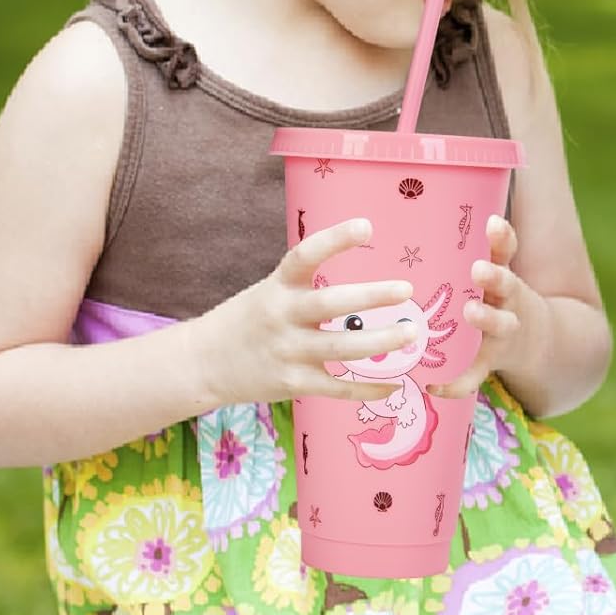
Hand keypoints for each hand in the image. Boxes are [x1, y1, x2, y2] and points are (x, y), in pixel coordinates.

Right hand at [200, 218, 418, 406]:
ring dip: (380, 343)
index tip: (367, 226)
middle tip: (406, 290)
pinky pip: (338, 388)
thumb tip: (366, 283)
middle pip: (331, 303)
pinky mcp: (293, 383)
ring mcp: (288, 351)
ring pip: (342, 348)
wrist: (204, 363)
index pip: (307, 254)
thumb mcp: (272, 290)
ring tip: (411, 334)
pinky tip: (395, 383)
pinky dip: (369, 388)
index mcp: (280, 285)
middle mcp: (283, 315)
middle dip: (371, 296)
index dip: (336, 239)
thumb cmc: (251, 319)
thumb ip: (309, 284)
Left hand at [430, 215, 549, 399]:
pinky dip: (456, 383)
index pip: (507, 251)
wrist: (533, 343)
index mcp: (503, 277)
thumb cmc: (497, 300)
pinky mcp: (491, 361)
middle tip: (479, 269)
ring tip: (469, 313)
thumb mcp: (497, 273)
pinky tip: (434, 386)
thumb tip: (419, 209)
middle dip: (494, 277)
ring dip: (485, 319)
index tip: (492, 222)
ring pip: (499, 325)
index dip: (502, 236)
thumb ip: (471, 252)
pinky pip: (475, 375)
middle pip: (507, 285)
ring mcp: (502, 332)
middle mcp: (507, 301)